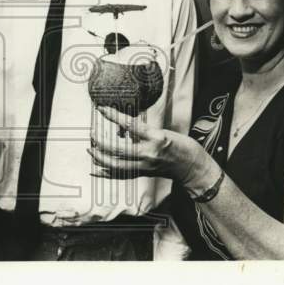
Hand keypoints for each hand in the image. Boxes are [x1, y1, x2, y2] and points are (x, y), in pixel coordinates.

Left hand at [88, 106, 207, 186]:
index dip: (114, 116)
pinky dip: (106, 173)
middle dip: (101, 142)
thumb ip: (144, 131)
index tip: (102, 109)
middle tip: (92, 134)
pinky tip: (95, 169)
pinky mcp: (143, 174)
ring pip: (116, 165)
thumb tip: (123, 128)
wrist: (192, 168)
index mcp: (156, 138)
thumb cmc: (182, 146)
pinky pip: (120, 175)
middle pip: (118, 150)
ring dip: (100, 158)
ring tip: (90, 149)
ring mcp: (144, 166)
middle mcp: (148, 154)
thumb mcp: (165, 132)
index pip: (130, 125)